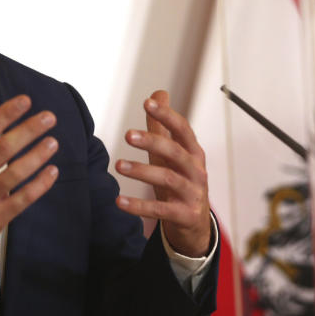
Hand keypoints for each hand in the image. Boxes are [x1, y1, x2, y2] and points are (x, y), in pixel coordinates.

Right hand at [0, 95, 59, 273]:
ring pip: (15, 173)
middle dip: (29, 130)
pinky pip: (22, 199)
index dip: (6, 114)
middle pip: (3, 149)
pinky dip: (39, 185)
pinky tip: (51, 172)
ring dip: (37, 156)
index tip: (25, 101)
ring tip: (52, 142)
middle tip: (48, 118)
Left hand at [114, 90, 211, 256]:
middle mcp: (196, 171)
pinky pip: (160, 210)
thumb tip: (159, 93)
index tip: (147, 102)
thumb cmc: (181, 180)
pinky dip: (139, 206)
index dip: (166, 115)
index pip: (182, 129)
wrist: (194, 222)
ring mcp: (193, 194)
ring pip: (168, 179)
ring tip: (118, 165)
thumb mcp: (172, 153)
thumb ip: (163, 126)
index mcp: (193, 152)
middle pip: (175, 152)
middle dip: (152, 142)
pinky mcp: (185, 215)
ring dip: (142, 171)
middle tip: (127, 134)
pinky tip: (119, 201)